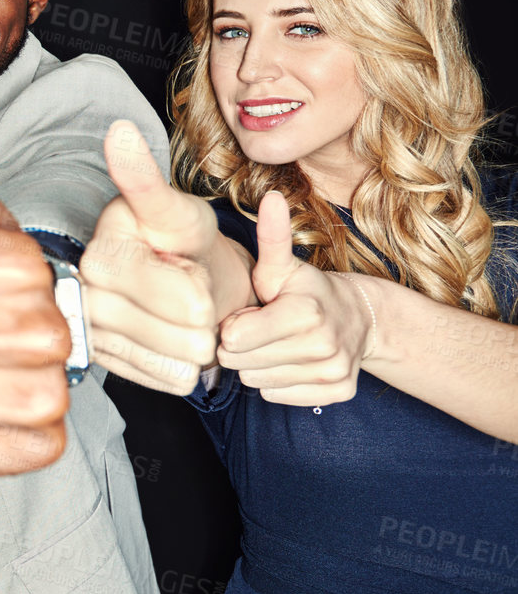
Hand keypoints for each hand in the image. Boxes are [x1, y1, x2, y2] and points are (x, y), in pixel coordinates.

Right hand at [80, 121, 220, 393]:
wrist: (179, 279)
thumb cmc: (181, 240)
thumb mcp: (176, 210)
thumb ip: (145, 179)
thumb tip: (119, 130)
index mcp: (101, 254)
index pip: (183, 295)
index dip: (200, 284)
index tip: (184, 261)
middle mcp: (87, 297)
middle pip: (184, 332)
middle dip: (202, 315)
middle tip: (186, 288)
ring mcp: (94, 335)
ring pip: (180, 360)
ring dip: (195, 341)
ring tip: (182, 314)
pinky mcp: (107, 366)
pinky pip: (170, 380)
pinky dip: (185, 364)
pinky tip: (174, 339)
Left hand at [216, 191, 371, 404]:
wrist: (361, 317)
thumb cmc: (305, 290)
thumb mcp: (282, 265)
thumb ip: (271, 236)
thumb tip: (271, 196)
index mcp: (304, 313)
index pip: (233, 339)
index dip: (233, 325)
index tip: (250, 312)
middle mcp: (323, 346)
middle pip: (240, 363)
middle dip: (241, 346)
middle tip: (262, 327)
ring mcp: (333, 373)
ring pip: (256, 382)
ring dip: (257, 364)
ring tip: (276, 343)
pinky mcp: (339, 393)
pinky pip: (278, 397)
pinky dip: (278, 382)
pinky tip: (291, 360)